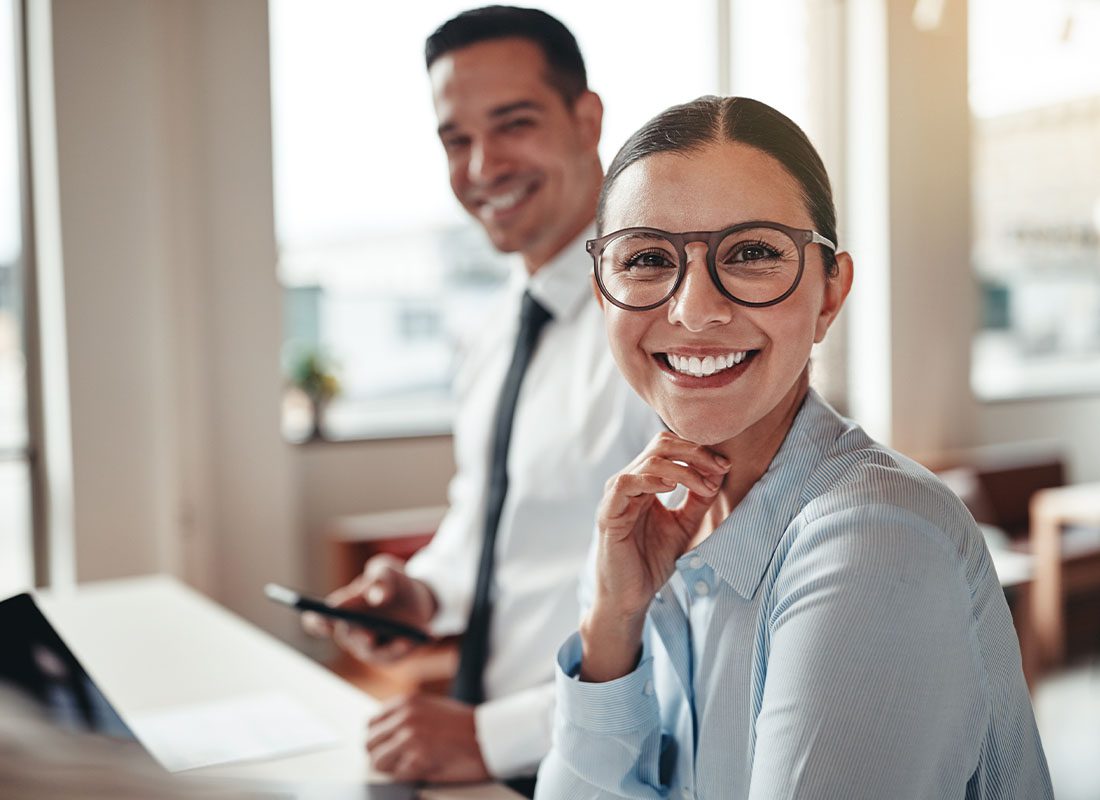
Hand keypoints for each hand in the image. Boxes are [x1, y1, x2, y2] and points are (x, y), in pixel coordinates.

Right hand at [302, 554, 436, 663]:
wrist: (420, 596)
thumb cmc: (394, 582)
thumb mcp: (389, 570)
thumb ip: (381, 577)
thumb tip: (376, 595)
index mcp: (343, 608)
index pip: (318, 621)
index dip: (317, 622)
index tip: (328, 619)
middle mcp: (351, 631)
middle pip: (347, 639)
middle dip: (357, 637)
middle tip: (368, 635)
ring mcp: (369, 646)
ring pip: (373, 653)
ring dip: (390, 648)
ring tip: (408, 639)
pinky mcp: (389, 655)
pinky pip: (395, 656)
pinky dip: (410, 647)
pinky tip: (427, 634)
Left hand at [366, 693, 488, 782]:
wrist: (488, 737)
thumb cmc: (464, 726)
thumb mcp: (430, 708)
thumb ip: (405, 715)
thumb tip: (385, 732)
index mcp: (405, 702)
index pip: (371, 724)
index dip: (379, 739)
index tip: (388, 747)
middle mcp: (404, 717)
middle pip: (370, 743)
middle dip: (382, 754)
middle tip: (399, 761)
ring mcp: (409, 737)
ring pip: (377, 761)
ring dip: (391, 767)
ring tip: (411, 765)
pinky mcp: (417, 758)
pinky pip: (396, 774)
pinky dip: (407, 775)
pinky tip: (424, 768)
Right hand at [581, 431, 729, 681]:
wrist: (631, 596)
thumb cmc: (653, 561)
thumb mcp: (685, 526)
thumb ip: (698, 500)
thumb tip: (717, 474)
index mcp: (645, 482)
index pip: (670, 448)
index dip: (698, 451)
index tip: (725, 466)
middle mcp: (629, 482)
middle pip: (660, 446)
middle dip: (694, 452)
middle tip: (719, 468)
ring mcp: (616, 496)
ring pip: (648, 462)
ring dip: (682, 468)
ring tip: (704, 485)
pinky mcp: (608, 513)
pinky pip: (625, 484)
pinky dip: (650, 480)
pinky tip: (671, 488)